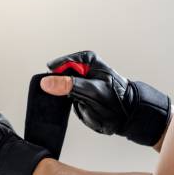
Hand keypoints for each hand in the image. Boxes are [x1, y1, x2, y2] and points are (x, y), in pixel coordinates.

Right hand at [41, 50, 171, 145]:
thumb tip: (47, 82)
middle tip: (72, 97)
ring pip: (60, 87)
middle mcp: (81, 68)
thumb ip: (69, 85)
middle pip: (58, 76)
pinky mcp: (77, 92)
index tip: (58, 88)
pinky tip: (78, 106)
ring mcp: (78, 80)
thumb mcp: (91, 90)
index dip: (56, 78)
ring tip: (79, 102)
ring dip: (65, 97)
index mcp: (86, 59)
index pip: (59, 65)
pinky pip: (65, 96)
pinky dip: (68, 102)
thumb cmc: (115, 99)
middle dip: (60, 87)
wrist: (127, 115)